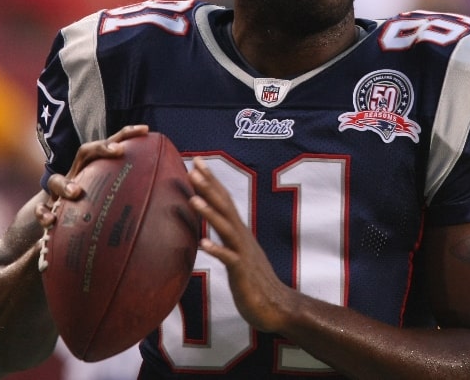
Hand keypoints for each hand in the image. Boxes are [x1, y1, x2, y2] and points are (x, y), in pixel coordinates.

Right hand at [34, 124, 149, 227]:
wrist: (57, 227)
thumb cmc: (97, 211)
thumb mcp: (117, 200)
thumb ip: (141, 195)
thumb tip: (176, 197)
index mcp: (96, 169)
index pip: (111, 144)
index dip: (126, 134)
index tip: (146, 130)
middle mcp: (76, 174)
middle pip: (85, 152)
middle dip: (101, 148)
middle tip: (118, 151)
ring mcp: (58, 192)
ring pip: (55, 180)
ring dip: (65, 184)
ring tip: (75, 192)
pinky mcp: (46, 210)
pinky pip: (41, 210)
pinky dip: (44, 214)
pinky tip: (51, 222)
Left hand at [188, 158, 295, 333]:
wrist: (276, 307)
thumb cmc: (254, 282)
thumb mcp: (238, 254)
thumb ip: (227, 238)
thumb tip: (214, 225)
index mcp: (239, 232)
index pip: (224, 199)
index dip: (212, 180)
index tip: (198, 162)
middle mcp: (241, 237)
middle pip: (225, 206)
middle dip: (209, 186)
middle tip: (194, 168)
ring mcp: (243, 253)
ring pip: (225, 229)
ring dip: (209, 213)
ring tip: (193, 199)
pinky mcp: (242, 273)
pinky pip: (229, 259)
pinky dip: (217, 250)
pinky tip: (203, 243)